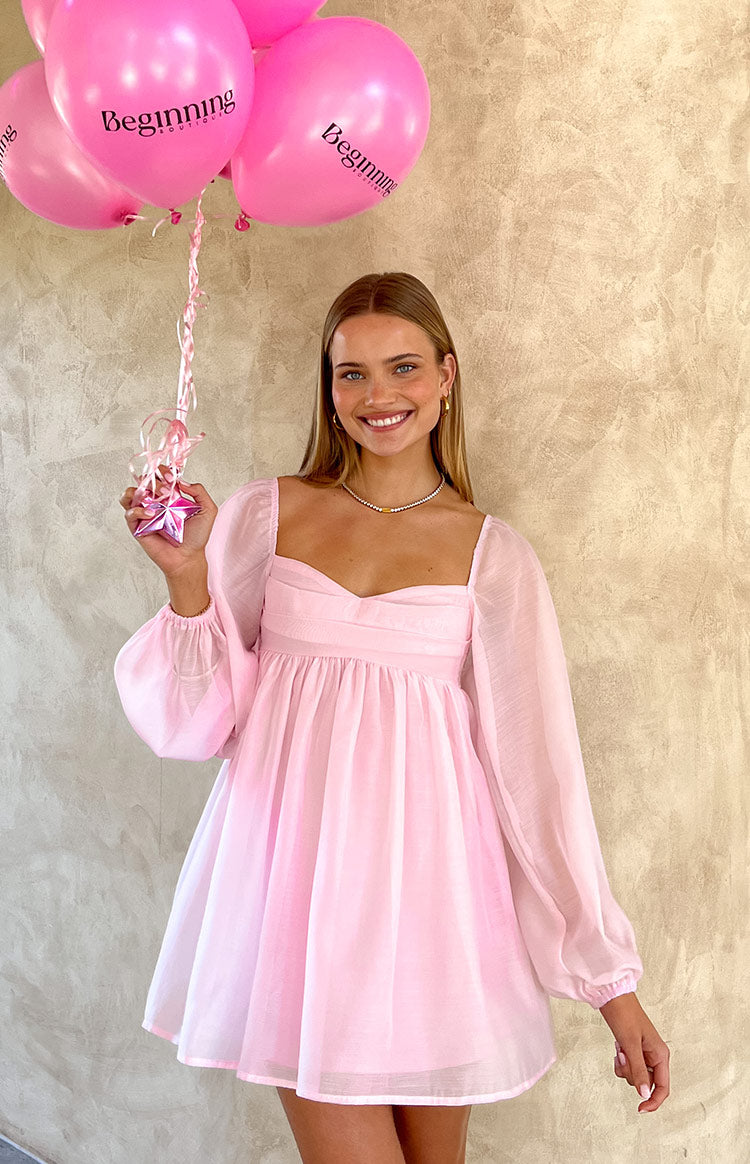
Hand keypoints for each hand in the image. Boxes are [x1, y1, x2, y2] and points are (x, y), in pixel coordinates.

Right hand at [119, 464, 217, 578]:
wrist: (188, 557)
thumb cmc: (197, 536)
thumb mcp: (207, 510)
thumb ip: (199, 491)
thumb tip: (182, 481)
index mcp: (170, 495)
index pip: (161, 476)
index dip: (163, 471)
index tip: (170, 476)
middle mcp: (156, 502)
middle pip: (144, 481)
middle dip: (152, 480)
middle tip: (164, 489)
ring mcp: (145, 513)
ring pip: (129, 494)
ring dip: (137, 490)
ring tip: (151, 497)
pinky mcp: (138, 526)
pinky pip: (129, 513)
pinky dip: (137, 510)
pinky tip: (151, 513)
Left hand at [598, 992, 669, 1112]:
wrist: (612, 998)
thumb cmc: (624, 1015)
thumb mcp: (630, 1045)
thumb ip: (638, 1071)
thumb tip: (644, 1094)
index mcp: (661, 1054)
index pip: (663, 1088)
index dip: (653, 1101)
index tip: (640, 1109)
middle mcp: (655, 1056)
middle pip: (646, 1083)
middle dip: (631, 1074)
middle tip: (624, 1055)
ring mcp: (644, 1054)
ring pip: (635, 1076)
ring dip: (625, 1067)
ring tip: (621, 1048)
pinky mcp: (634, 1050)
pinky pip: (628, 1067)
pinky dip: (621, 1062)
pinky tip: (618, 1048)